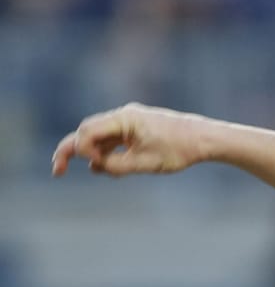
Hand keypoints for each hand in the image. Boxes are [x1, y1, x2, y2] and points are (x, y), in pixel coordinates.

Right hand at [52, 102, 207, 177]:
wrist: (204, 139)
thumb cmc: (178, 149)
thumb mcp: (145, 163)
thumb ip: (116, 166)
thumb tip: (94, 167)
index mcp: (125, 118)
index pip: (88, 130)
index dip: (81, 149)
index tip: (92, 165)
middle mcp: (124, 115)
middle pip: (88, 130)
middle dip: (73, 150)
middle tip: (58, 171)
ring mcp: (130, 121)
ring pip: (100, 136)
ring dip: (92, 153)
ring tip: (86, 171)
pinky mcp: (136, 128)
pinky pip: (113, 139)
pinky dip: (107, 152)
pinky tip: (104, 168)